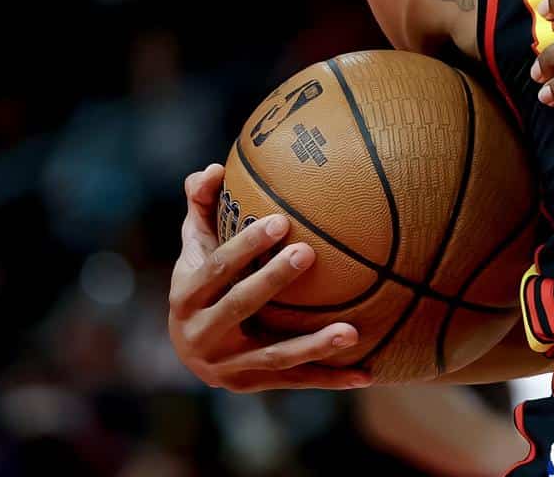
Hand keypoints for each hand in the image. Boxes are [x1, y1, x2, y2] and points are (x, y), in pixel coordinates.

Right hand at [167, 164, 370, 391]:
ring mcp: (227, 366)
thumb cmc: (203, 279)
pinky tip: (367, 374)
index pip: (216, 269)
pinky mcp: (252, 384)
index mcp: (186, 297)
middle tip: (307, 252)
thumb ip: (202, 207)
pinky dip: (331, 378)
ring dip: (313, 345)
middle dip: (271, 280)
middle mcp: (202, 336)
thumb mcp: (197, 246)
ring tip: (351, 331)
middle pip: (239, 306)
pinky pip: (297, 381)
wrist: (190, 346)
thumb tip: (211, 168)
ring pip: (274, 356)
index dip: (244, 246)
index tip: (280, 221)